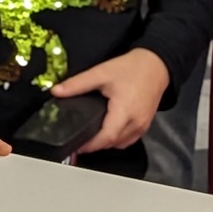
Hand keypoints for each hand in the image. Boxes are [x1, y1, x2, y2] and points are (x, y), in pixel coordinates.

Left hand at [48, 48, 168, 154]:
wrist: (156, 65)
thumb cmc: (132, 68)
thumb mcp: (101, 73)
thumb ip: (77, 84)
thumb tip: (57, 91)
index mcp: (125, 111)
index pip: (106, 137)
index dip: (90, 145)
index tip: (75, 146)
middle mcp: (136, 123)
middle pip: (113, 143)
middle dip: (95, 145)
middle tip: (78, 140)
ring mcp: (143, 125)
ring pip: (121, 144)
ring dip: (106, 143)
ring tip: (90, 136)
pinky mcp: (145, 124)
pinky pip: (129, 139)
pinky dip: (117, 139)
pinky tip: (107, 131)